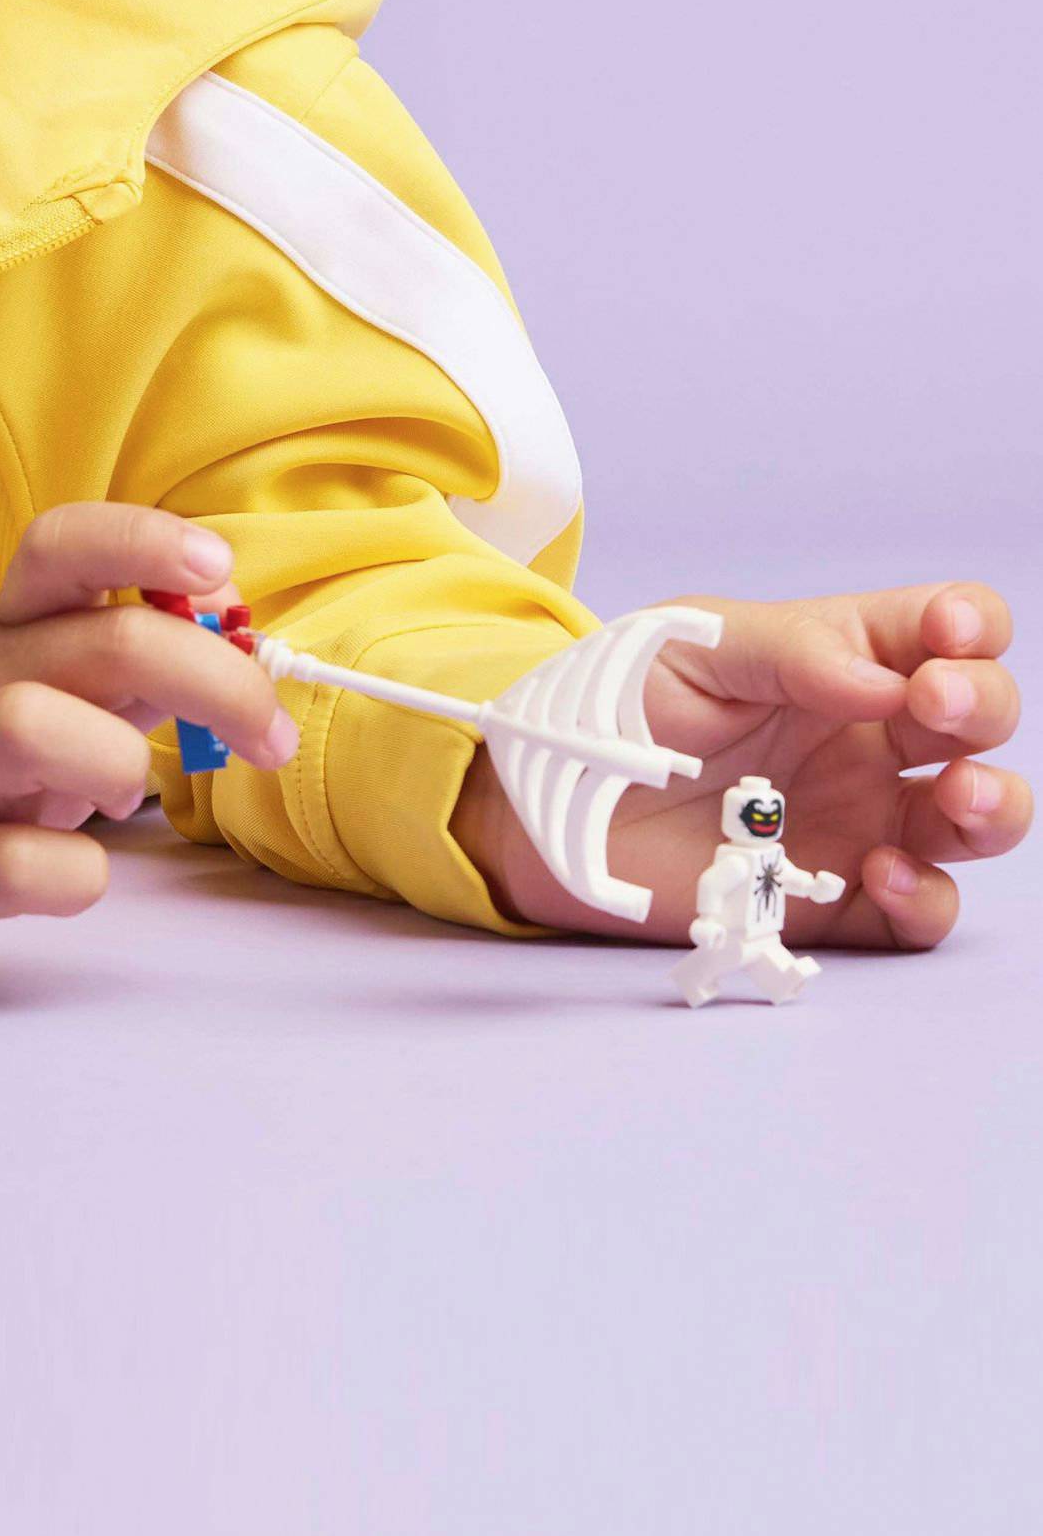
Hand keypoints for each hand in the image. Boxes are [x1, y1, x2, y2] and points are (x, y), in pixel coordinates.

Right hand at [0, 503, 296, 964]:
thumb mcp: (39, 677)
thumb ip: (134, 650)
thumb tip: (236, 628)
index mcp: (5, 628)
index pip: (60, 545)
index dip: (145, 541)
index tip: (217, 572)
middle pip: (103, 641)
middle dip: (214, 681)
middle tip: (268, 735)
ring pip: (28, 728)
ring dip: (118, 761)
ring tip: (129, 796)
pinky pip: (12, 864)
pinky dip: (73, 875)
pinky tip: (78, 873)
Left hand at [453, 582, 1023, 946]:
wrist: (541, 796)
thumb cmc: (612, 702)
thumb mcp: (688, 645)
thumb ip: (790, 651)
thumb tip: (889, 681)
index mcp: (838, 661)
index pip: (941, 627)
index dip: (966, 626)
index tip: (941, 639)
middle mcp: (864, 738)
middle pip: (975, 718)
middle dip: (982, 704)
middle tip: (932, 707)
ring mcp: (854, 819)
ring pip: (973, 818)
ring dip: (993, 805)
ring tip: (957, 795)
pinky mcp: (829, 898)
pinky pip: (916, 908)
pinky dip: (923, 895)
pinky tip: (880, 871)